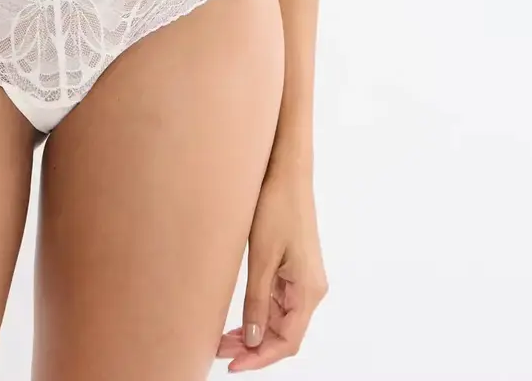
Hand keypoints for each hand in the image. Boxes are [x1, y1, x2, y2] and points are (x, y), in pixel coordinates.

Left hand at [217, 162, 327, 369]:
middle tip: (220, 352)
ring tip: (223, 339)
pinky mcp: (295, 268)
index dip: (260, 358)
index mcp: (309, 290)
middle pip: (284, 334)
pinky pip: (278, 302)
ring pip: (280, 320)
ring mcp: (304, 279)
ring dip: (254, 332)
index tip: (233, 366)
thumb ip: (257, 301)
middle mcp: (311, 289)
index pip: (287, 341)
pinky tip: (239, 319)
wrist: (287, 171)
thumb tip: (253, 339)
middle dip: (253, 347)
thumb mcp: (262, 257)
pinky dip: (259, 314)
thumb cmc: (277, 206)